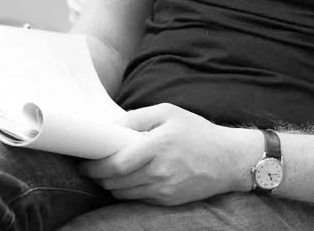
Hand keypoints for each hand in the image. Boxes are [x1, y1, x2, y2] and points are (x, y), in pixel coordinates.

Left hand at [80, 103, 256, 205]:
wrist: (228, 159)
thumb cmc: (198, 132)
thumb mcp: (168, 113)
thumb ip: (136, 118)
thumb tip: (110, 128)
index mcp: (157, 146)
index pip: (116, 164)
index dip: (94, 166)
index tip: (84, 161)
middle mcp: (159, 171)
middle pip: (114, 181)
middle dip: (97, 175)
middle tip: (91, 167)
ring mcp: (163, 189)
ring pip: (122, 192)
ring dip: (110, 184)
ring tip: (109, 172)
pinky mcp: (168, 200)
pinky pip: (137, 199)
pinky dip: (127, 190)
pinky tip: (130, 179)